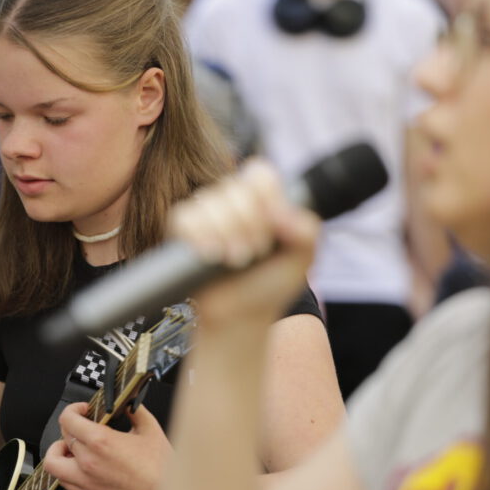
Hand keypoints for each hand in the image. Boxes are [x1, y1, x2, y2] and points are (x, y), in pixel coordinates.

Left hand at [42, 402, 171, 489]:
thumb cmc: (161, 468)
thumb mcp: (149, 429)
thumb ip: (134, 410)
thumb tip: (127, 402)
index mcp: (100, 442)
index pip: (67, 420)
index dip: (72, 410)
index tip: (82, 410)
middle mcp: (88, 462)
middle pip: (60, 439)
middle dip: (68, 429)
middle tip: (80, 428)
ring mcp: (86, 482)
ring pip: (53, 466)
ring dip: (60, 453)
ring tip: (73, 450)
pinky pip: (66, 483)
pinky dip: (69, 472)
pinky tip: (82, 467)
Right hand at [168, 159, 319, 326]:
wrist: (241, 316)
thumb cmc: (270, 285)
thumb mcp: (302, 259)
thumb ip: (306, 230)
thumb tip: (279, 212)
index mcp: (263, 198)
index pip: (259, 174)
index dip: (266, 200)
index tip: (273, 230)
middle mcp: (233, 200)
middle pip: (235, 190)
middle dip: (248, 228)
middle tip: (253, 254)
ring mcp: (207, 213)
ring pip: (209, 203)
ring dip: (225, 235)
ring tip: (233, 260)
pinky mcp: (183, 229)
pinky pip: (185, 218)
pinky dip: (199, 238)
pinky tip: (210, 255)